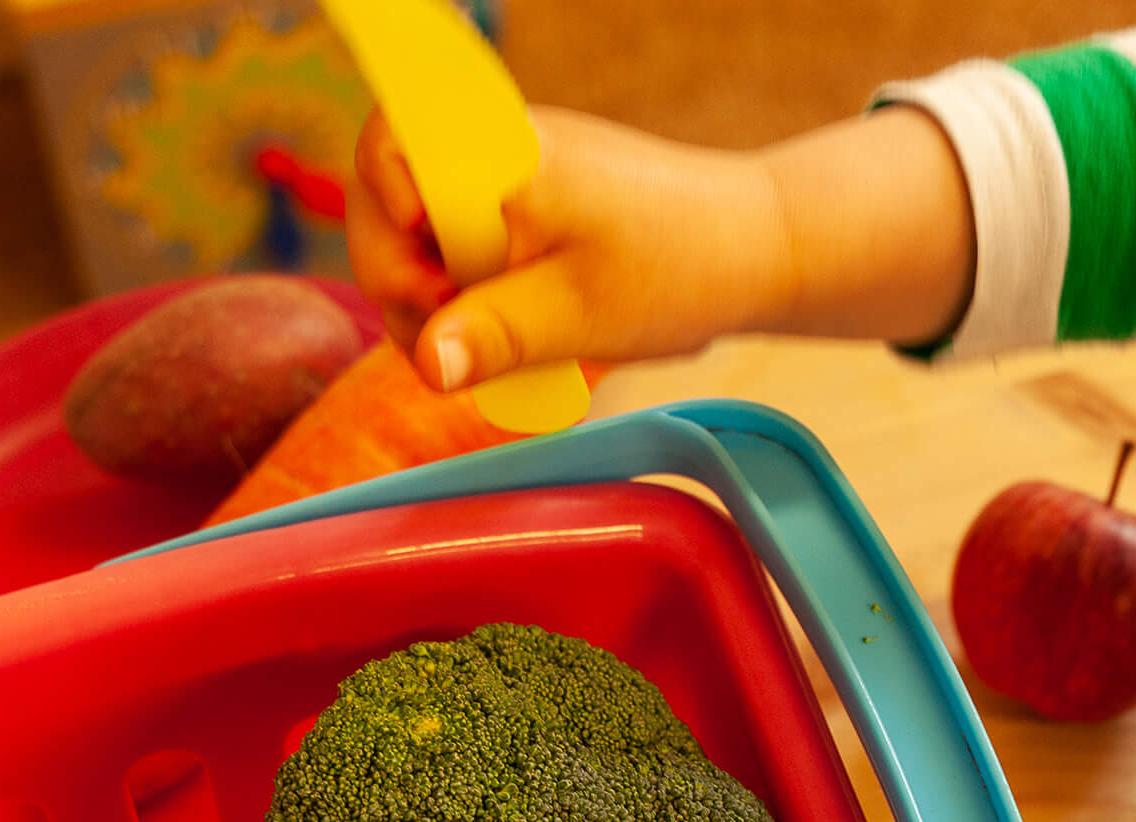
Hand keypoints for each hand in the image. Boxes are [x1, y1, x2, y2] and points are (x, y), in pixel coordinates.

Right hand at [345, 104, 974, 393]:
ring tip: (492, 347)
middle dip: (402, 283)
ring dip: (435, 299)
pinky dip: (469, 292)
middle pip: (384, 205)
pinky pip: (459, 243)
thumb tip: (428, 363)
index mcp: (500, 152)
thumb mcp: (580, 315)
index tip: (430, 281)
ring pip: (417, 234)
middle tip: (453, 347)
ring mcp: (502, 176)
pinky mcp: (518, 206)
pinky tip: (512, 327)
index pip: (387, 143)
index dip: (382, 217)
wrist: (753, 245)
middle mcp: (490, 148)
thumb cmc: (678, 267)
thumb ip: (495, 335)